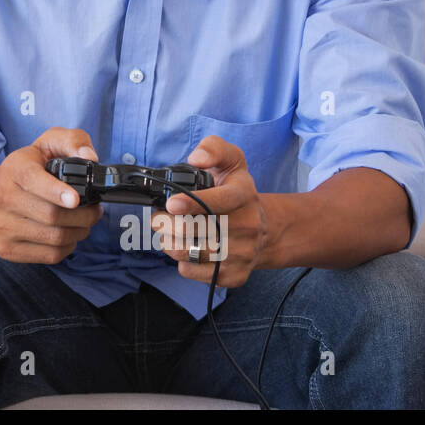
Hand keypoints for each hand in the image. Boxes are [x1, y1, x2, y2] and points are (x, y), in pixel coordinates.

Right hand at [0, 126, 103, 263]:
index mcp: (13, 168)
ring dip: (79, 232)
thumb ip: (73, 141)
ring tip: (84, 222)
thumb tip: (90, 157)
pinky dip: (67, 247)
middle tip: (95, 210)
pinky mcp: (7, 249)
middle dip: (83, 215)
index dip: (56, 192)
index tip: (75, 199)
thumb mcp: (50, 144)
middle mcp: (1, 198)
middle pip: (51, 215)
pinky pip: (49, 255)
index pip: (32, 181)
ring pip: (53, 238)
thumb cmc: (32, 168)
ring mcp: (1, 226)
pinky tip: (68, 234)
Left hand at [152, 134, 270, 287]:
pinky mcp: (235, 275)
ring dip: (169, 243)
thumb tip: (197, 158)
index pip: (222, 199)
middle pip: (198, 229)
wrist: (265, 229)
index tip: (171, 203)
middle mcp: (247, 224)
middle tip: (159, 218)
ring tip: (168, 233)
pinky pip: (195, 272)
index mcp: (244, 193)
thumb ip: (213, 149)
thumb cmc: (236, 192)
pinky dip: (181, 262)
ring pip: (192, 253)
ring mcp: (242, 252)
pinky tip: (185, 249)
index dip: (193, 202)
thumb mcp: (231, 161)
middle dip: (167, 223)